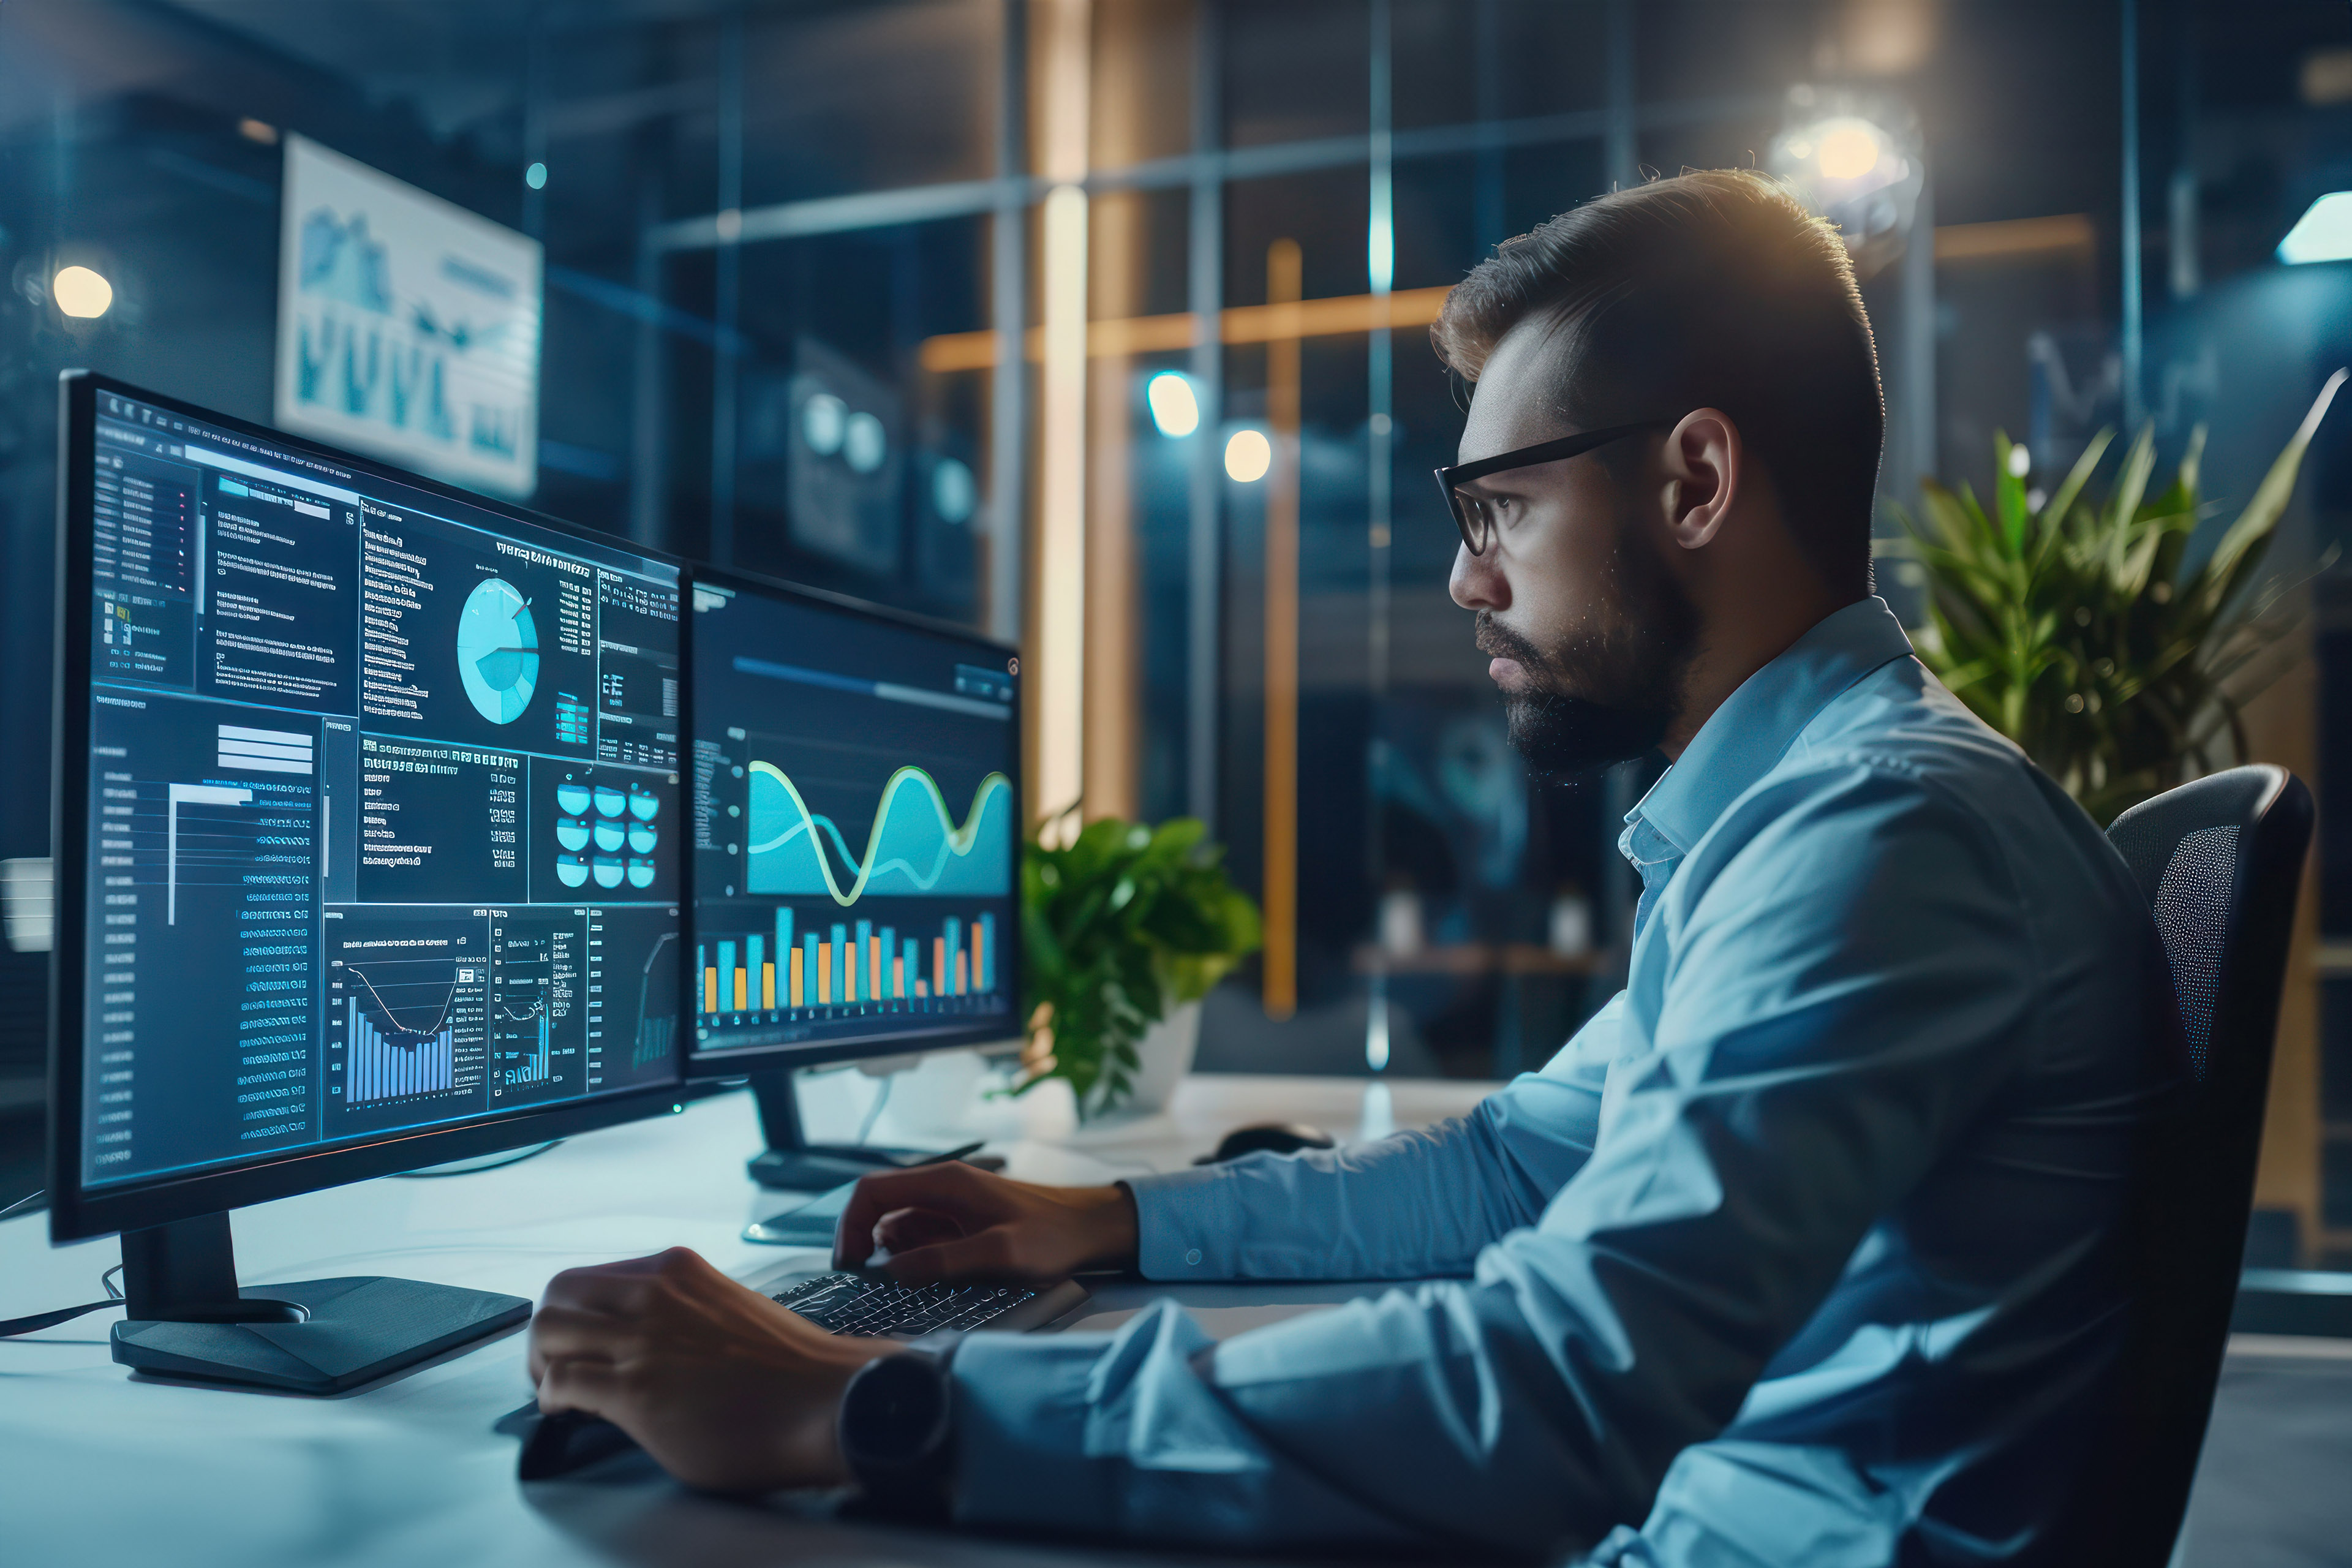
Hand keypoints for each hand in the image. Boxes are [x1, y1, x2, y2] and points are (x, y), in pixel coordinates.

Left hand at [529, 1246, 894, 1491]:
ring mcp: (642, 1341)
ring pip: (546, 1333)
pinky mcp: (636, 1391)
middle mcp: (653, 1294)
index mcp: (677, 1270)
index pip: (589, 1278)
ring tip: (555, 1391)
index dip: (573, 1314)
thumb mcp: (725, 1309)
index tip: (578, 1342)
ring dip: (540, 1365)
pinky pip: (560, 1384)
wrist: (827, 1403)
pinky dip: (551, 1399)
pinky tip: (568, 1413)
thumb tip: (640, 1336)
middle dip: (544, 1334)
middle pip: (555, 1295)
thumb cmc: (789, 1368)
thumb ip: (679, 1311)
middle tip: (553, 1366)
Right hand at [832, 1162, 1138, 1283]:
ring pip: (899, 1228)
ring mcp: (950, 1207)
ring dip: (892, 1257)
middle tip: (867, 1284)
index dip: (850, 1225)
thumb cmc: (1053, 1236)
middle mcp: (941, 1189)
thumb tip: (888, 1272)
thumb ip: (942, 1261)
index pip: (872, 1191)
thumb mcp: (999, 1252)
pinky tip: (929, 1282)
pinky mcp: (961, 1225)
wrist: (1093, 1229)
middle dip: (865, 1244)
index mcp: (944, 1182)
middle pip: (879, 1208)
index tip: (850, 1265)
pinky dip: (915, 1260)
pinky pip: (922, 1240)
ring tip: (906, 1288)